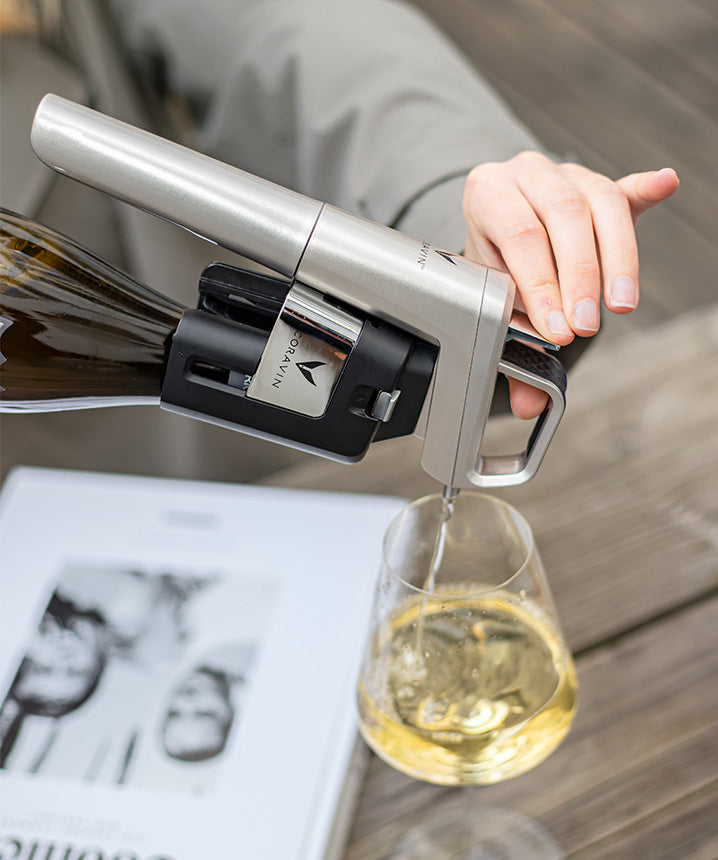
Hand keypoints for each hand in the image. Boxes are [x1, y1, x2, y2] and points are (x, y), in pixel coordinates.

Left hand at [462, 153, 678, 417]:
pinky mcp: (601, 186)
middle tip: (585, 327)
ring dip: (617, 258)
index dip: (542, 285)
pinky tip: (664, 184)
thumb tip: (531, 404)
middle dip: (579, 278)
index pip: (520, 236)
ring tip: (621, 303)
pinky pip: (624, 189)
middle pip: (563, 215)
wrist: (496, 228)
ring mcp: (567, 175)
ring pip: (600, 204)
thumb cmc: (495, 266)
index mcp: (489, 193)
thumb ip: (508, 346)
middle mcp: (527, 174)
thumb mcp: (491, 298)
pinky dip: (646, 190)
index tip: (557, 329)